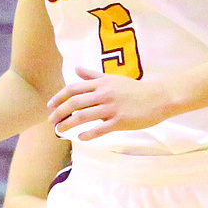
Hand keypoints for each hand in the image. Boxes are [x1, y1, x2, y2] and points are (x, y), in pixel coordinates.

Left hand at [48, 67, 171, 138]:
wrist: (158, 98)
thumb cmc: (134, 89)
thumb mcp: (112, 79)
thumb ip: (93, 75)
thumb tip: (76, 69)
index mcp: (101, 83)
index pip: (73, 88)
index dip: (59, 97)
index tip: (50, 106)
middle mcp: (104, 94)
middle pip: (74, 102)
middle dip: (59, 112)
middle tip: (51, 121)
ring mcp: (112, 108)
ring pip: (83, 116)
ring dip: (68, 124)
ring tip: (60, 131)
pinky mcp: (120, 120)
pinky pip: (100, 129)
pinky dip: (88, 134)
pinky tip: (81, 138)